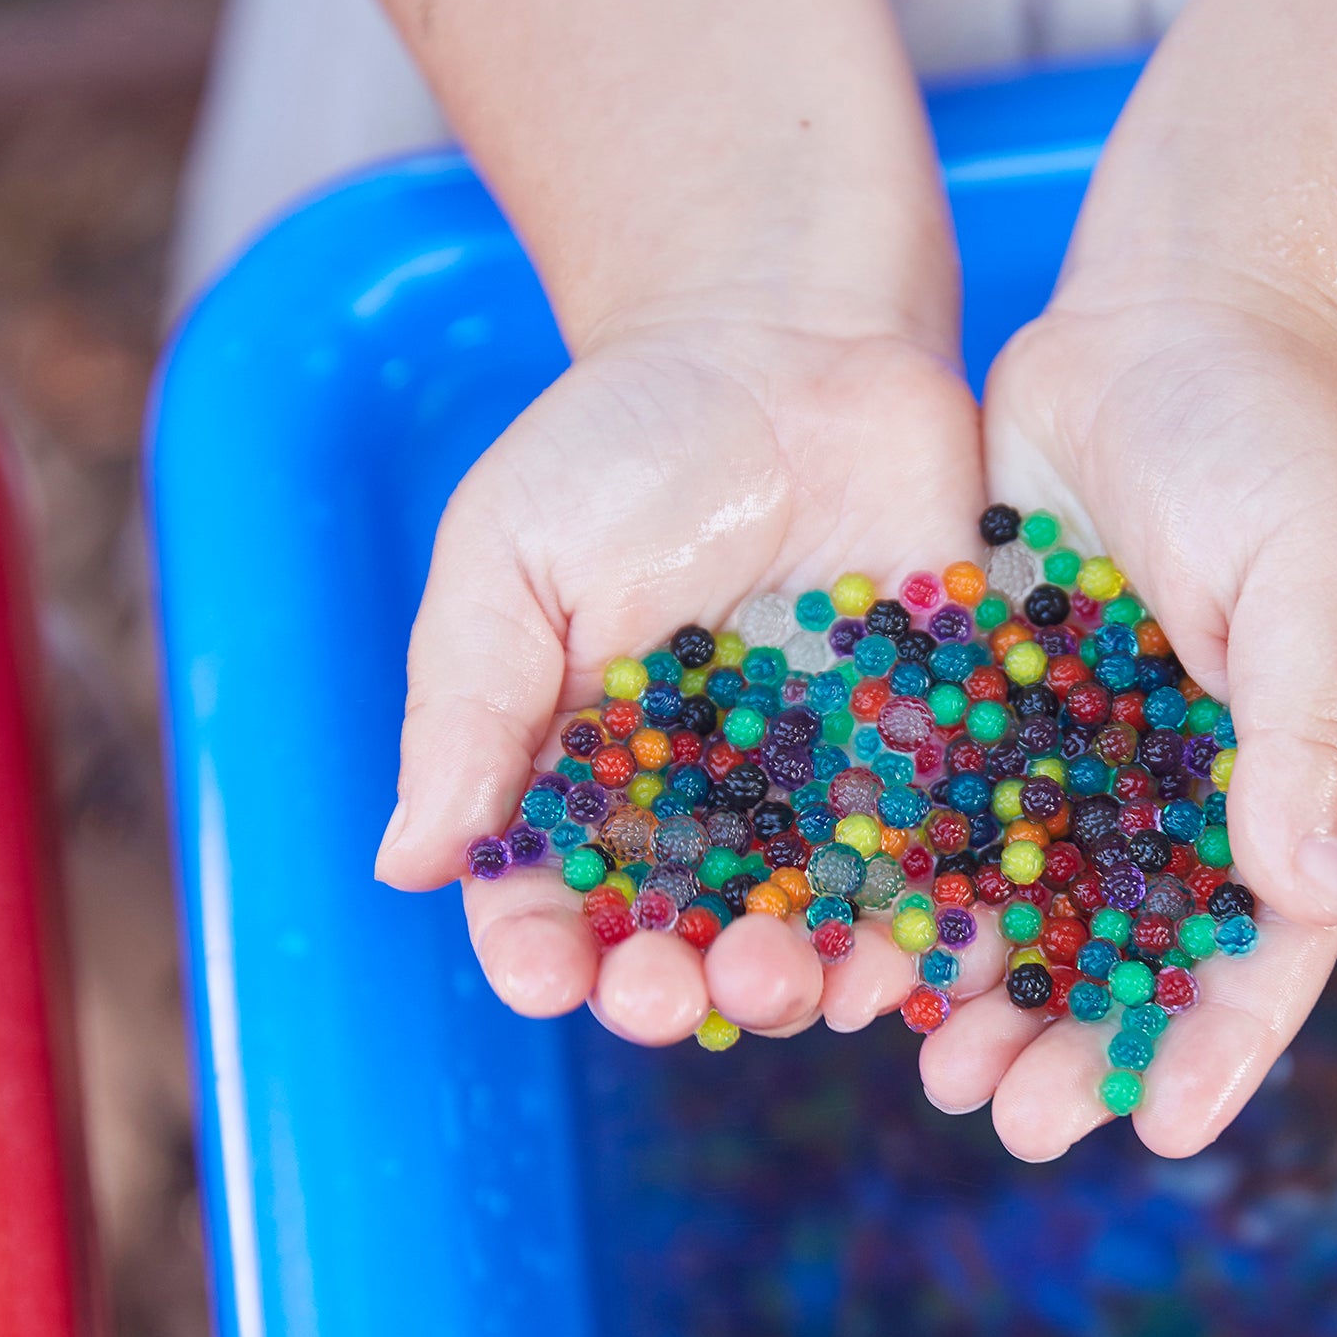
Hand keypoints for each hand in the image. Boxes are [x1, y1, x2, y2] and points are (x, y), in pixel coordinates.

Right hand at [373, 317, 999, 1045]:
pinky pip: (931, 864)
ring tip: (795, 990)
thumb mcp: (509, 559)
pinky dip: (927, 922)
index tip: (545, 977)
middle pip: (682, 937)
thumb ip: (466, 708)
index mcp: (585, 780)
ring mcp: (818, 794)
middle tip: (671, 995)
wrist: (791, 341)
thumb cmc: (623, 442)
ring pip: (806, 925)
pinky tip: (918, 959)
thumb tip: (406, 863)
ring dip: (801, 979)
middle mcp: (702, 813)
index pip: (547, 898)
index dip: (540, 951)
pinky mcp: (926, 760)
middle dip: (674, 986)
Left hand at [919, 281, 1336, 1158]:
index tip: (1166, 1130)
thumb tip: (1312, 900)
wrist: (1174, 309)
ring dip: (994, 996)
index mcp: (1316, 779)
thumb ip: (1316, 731)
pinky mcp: (1010, 710)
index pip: (1279, 942)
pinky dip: (926, 890)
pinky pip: (964, 824)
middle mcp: (1208, 790)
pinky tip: (871, 955)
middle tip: (1016, 1125)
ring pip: (1045, 910)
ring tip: (934, 1074)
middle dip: (1084, 1045)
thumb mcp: (1323, 576)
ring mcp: (1103, 757)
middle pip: (1147, 955)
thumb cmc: (1283, 436)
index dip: (1224, 1042)